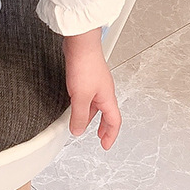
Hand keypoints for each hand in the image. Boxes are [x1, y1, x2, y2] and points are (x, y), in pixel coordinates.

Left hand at [62, 29, 121, 149]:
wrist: (80, 43)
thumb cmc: (85, 65)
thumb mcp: (80, 97)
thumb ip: (79, 116)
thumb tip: (78, 131)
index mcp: (108, 97)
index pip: (114, 122)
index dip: (111, 135)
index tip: (105, 145)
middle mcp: (105, 90)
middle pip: (107, 113)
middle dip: (103, 126)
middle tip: (99, 136)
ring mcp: (96, 82)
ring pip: (96, 104)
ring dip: (91, 115)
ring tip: (82, 123)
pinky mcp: (87, 75)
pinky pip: (88, 95)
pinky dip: (84, 104)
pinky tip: (75, 103)